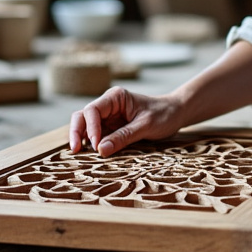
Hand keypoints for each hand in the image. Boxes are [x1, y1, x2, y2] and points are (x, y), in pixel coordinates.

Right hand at [69, 87, 185, 155]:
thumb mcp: (145, 126)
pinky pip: (96, 135)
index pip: (93, 110)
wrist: (176, 114)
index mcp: (115, 97)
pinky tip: (89, 154)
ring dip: (81, 138)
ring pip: (86, 126)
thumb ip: (123, 137)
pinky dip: (91, 144)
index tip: (95, 145)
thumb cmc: (163, 115)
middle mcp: (108, 105)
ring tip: (79, 154)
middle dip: (76, 132)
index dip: (90, 128)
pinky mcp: (111, 128)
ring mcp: (108, 117)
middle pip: (83, 116)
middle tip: (75, 151)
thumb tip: (100, 150)